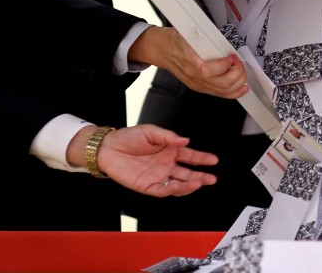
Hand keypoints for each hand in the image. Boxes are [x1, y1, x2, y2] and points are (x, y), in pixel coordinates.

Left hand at [94, 124, 218, 196]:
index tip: (214, 160)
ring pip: (178, 184)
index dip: (202, 159)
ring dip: (189, 185)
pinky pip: (162, 190)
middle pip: (187, 173)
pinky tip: (180, 186)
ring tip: (200, 183)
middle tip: (212, 178)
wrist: (108, 148)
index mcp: (169, 151)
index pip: (190, 157)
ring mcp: (158, 176)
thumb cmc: (128, 138)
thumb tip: (186, 140)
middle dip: (201, 176)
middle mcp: (166, 165)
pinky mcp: (147, 186)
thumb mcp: (150, 131)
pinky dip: (172, 190)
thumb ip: (168, 137)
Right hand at [129, 26, 248, 98]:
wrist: (160, 50)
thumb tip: (220, 40)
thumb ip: (203, 37)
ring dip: (238, 82)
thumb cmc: (172, 40)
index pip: (207, 71)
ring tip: (241, 71)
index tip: (231, 56)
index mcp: (188, 61)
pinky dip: (233, 92)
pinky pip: (219, 94)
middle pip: (220, 84)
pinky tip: (241, 88)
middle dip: (237, 73)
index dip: (224, 65)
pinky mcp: (199, 87)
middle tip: (239, 63)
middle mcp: (192, 76)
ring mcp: (196, 84)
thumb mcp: (186, 33)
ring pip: (222, 91)